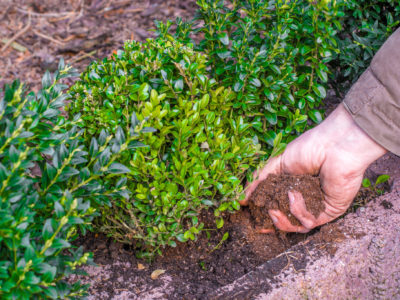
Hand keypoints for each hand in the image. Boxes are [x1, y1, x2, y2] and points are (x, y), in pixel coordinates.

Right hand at [241, 104, 386, 232]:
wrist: (333, 145)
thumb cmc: (309, 148)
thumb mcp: (278, 163)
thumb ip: (260, 181)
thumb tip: (242, 199)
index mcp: (294, 188)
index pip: (278, 207)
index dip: (264, 215)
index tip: (252, 217)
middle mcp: (306, 199)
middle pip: (286, 221)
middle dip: (273, 222)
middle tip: (264, 217)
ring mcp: (318, 207)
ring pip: (297, 226)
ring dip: (282, 220)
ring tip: (274, 210)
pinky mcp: (329, 212)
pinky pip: (309, 222)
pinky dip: (298, 211)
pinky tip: (294, 195)